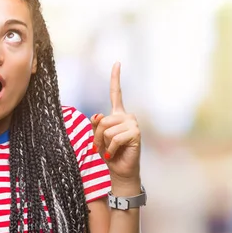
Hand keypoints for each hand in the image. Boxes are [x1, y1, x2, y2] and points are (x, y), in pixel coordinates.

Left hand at [91, 62, 140, 183]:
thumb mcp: (98, 138)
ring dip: (104, 144)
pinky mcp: (136, 133)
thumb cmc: (109, 153)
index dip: (115, 77)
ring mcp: (132, 123)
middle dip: (97, 136)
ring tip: (110, 150)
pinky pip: (115, 138)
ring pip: (107, 130)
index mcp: (117, 114)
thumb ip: (96, 125)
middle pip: (102, 120)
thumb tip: (97, 115)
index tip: (117, 62)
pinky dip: (111, 148)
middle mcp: (126, 116)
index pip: (115, 93)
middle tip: (101, 147)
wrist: (120, 170)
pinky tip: (114, 153)